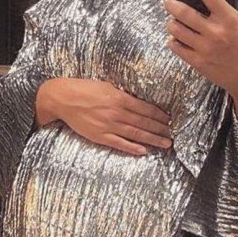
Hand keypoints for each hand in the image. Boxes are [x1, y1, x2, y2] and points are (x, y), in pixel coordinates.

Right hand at [35, 78, 171, 154]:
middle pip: (144, 122)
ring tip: (166, 143)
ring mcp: (109, 125)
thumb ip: (122, 94)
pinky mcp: (100, 136)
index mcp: (120, 98)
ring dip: (153, 139)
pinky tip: (144, 151)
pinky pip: (120, 143)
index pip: (146, 109)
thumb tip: (138, 100)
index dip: (159, 115)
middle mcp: (117, 112)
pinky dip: (132, 148)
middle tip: (173, 133)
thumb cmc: (84, 89)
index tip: (170, 119)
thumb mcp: (106, 85)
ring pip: (136, 134)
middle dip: (160, 128)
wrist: (63, 99)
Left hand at [163, 0, 237, 105]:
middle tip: (169, 2)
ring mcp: (205, 47)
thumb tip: (212, 1)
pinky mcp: (198, 62)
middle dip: (171, 4)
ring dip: (171, 23)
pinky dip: (173, 40)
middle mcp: (214, 31)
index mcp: (229, 18)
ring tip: (173, 21)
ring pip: (175, 29)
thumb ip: (231, 10)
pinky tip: (177, 38)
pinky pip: (176, 46)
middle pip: (183, 12)